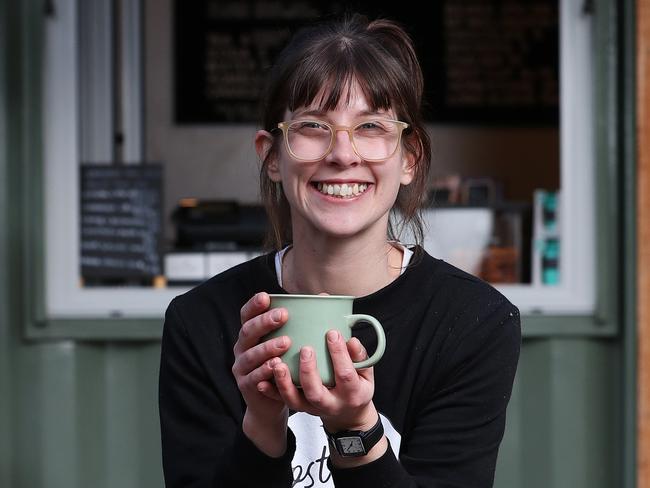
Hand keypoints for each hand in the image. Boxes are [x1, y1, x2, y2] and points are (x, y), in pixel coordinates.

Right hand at [232, 292, 290, 455]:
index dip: (254, 305)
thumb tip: (324, 298)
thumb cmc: (282, 365)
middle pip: (248, 331)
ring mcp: (242, 366)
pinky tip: (277, 365)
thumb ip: (299, 323)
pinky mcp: (246, 385)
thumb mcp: (288, 344)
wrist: (269, 403)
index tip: (267, 296)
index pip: (247, 315)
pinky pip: (255, 377)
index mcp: (251, 334)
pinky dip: (265, 371)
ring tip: (286, 342)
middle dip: (264, 322)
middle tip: (283, 316)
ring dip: (267, 347)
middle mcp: (242, 347)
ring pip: (251, 354)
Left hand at [268, 329, 377, 433]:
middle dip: (308, 371)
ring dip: (284, 382)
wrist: (348, 417)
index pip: (345, 374)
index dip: (338, 354)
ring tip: (277, 364)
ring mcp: (313, 408)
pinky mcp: (300, 408)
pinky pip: (283, 402)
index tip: (331, 333)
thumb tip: (351, 340)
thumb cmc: (357, 388)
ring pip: (295, 400)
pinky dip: (271, 392)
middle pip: (316, 392)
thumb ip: (360, 357)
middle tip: (305, 349)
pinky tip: (262, 380)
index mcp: (352, 393)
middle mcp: (331, 404)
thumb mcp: (366, 374)